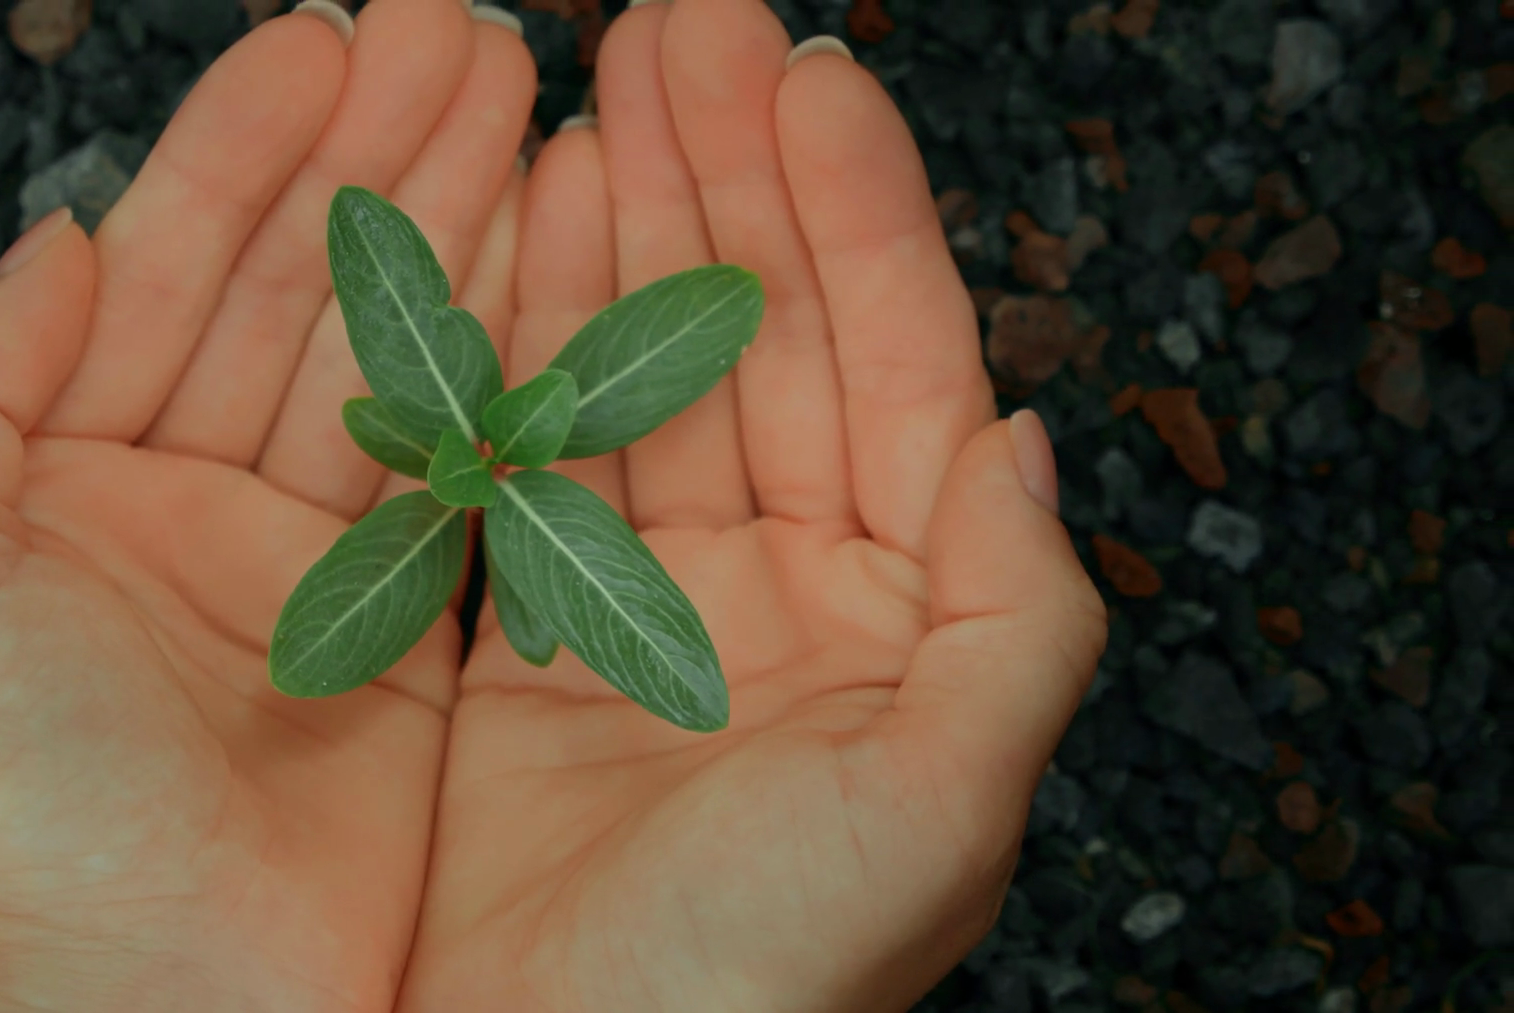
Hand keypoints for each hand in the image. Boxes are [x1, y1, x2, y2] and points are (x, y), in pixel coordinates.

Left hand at [0, 3, 532, 1008]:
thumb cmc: (33, 799)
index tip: (328, 42)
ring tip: (526, 106)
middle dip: (385, 158)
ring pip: (404, 357)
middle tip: (468, 39)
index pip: (185, 267)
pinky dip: (517, 366)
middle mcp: (212, 498)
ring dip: (462, 231)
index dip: (252, 147)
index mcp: (91, 469)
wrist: (169, 989)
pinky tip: (560, 268)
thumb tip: (59, 236)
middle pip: (313, 289)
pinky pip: (477, 467)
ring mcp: (331, 559)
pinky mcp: (427, 627)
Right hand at [398, 2, 1107, 1009]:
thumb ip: (1019, 621)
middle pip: (762, 339)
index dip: (850, 214)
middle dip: (727, 180)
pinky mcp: (523, 636)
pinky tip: (517, 232)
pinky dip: (522, 339)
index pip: (890, 369)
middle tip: (676, 26)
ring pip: (643, 372)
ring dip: (625, 228)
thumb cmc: (760, 984)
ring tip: (595, 87)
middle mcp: (780, 592)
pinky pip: (530, 453)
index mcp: (899, 617)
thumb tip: (1026, 436)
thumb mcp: (941, 812)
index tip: (803, 74)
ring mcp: (644, 603)